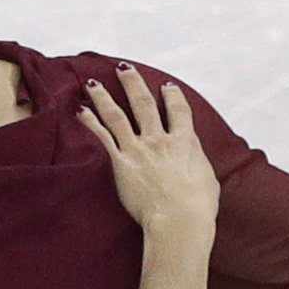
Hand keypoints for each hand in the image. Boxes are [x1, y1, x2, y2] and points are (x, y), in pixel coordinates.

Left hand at [81, 68, 216, 241]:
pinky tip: (81, 110)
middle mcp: (159, 140)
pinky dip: (91, 122)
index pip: (178, 110)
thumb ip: (196, 160)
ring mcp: (138, 150)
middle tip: (124, 68)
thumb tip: (192, 155)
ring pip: (118, 115)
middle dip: (133, 82)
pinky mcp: (121, 163)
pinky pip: (103, 137)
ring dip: (105, 96)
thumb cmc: (198, 207)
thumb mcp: (207, 178)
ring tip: (94, 83)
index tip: (167, 87)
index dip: (172, 96)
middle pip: (144, 103)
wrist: (179, 220)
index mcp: (184, 142)